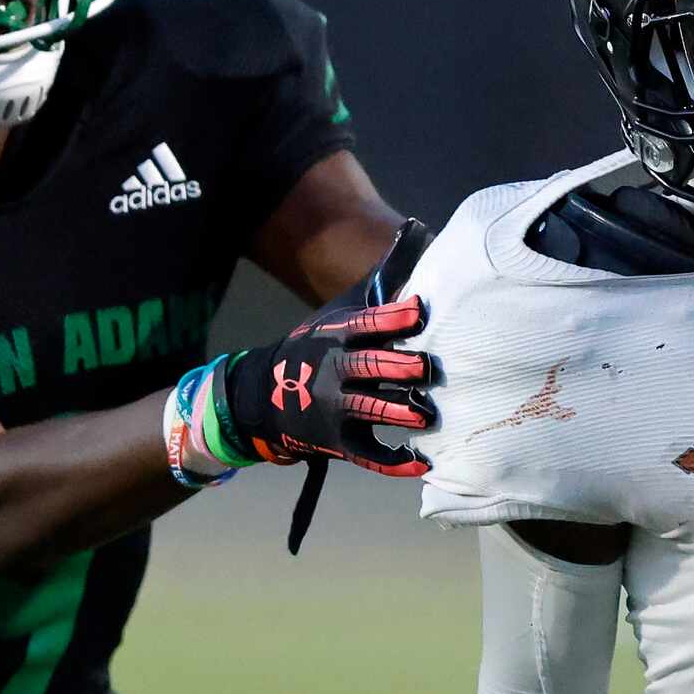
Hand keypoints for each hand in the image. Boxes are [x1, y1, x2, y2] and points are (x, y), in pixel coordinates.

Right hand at [220, 297, 437, 476]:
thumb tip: (418, 231)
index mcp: (337, 336)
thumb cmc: (319, 348)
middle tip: (427, 368)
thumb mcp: (339, 314)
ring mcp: (334, 408)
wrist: (267, 395)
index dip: (391, 318)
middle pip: (368, 368)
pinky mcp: (340, 441)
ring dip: (397, 412)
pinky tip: (420, 463)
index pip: (365, 324)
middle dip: (398, 368)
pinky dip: (393, 462)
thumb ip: (382, 281)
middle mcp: (334, 371)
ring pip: (370, 410)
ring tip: (425, 415)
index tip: (418, 311)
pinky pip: (368, 455)